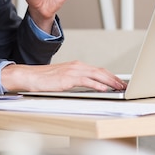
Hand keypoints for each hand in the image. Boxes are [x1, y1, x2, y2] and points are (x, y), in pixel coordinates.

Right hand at [0, 61, 126, 92]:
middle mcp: (77, 66)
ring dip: (110, 81)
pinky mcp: (68, 78)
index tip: (119, 82)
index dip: (110, 75)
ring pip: (96, 75)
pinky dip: (97, 84)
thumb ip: (76, 80)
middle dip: (114, 78)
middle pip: (101, 71)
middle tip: (123, 85)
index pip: (98, 70)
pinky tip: (103, 88)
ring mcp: (73, 71)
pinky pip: (86, 81)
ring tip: (118, 87)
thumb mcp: (64, 78)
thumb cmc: (45, 78)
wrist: (31, 76)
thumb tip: (89, 86)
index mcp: (76, 65)